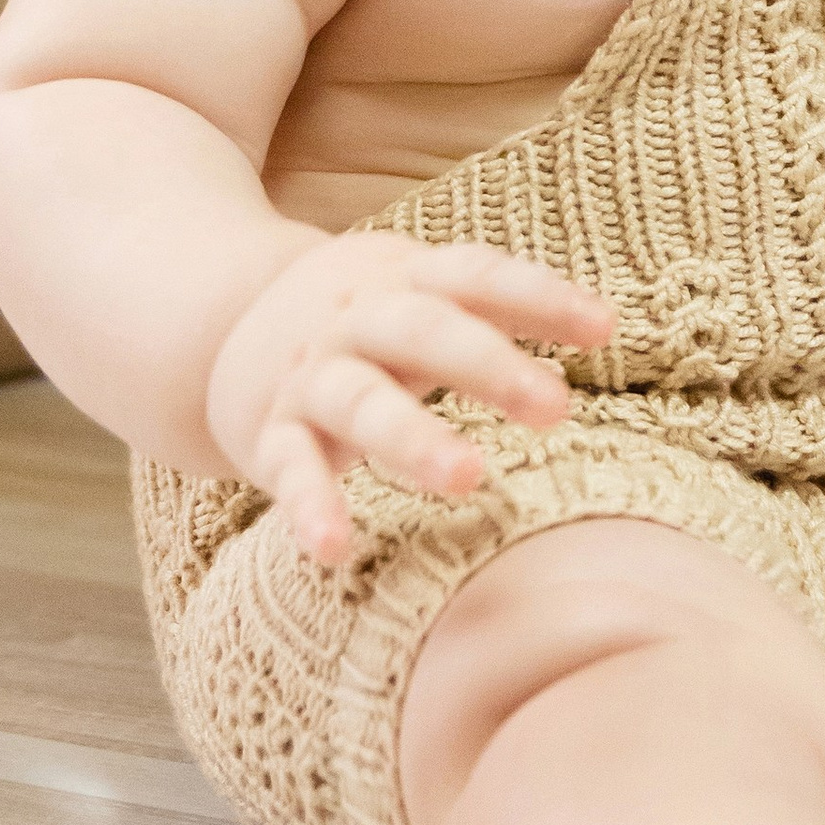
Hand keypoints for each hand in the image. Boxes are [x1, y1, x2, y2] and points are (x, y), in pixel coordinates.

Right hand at [205, 231, 613, 567]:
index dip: (540, 297)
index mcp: (404, 279)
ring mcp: (310, 377)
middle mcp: (356, 321)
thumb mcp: (422, 292)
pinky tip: (335, 549)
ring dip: (413, 437)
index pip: (477, 275)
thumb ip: (500, 307)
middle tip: (556, 407)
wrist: (218, 321)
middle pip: (423, 331)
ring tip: (469, 476)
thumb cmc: (363, 317)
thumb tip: (606, 325)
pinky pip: (289, 470)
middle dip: (488, 365)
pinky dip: (310, 507)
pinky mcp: (269, 434)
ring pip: (361, 401)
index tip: (604, 327)